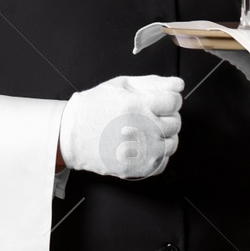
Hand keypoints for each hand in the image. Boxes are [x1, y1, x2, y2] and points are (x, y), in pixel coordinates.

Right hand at [59, 75, 182, 179]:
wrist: (70, 134)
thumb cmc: (94, 107)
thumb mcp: (120, 85)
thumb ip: (153, 82)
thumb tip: (179, 85)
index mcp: (137, 105)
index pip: (174, 102)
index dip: (169, 100)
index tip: (159, 102)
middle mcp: (142, 129)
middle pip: (175, 123)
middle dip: (166, 117)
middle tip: (148, 116)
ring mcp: (141, 151)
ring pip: (172, 144)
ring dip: (163, 137)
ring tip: (144, 132)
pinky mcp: (137, 168)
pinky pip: (162, 162)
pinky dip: (156, 155)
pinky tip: (141, 146)